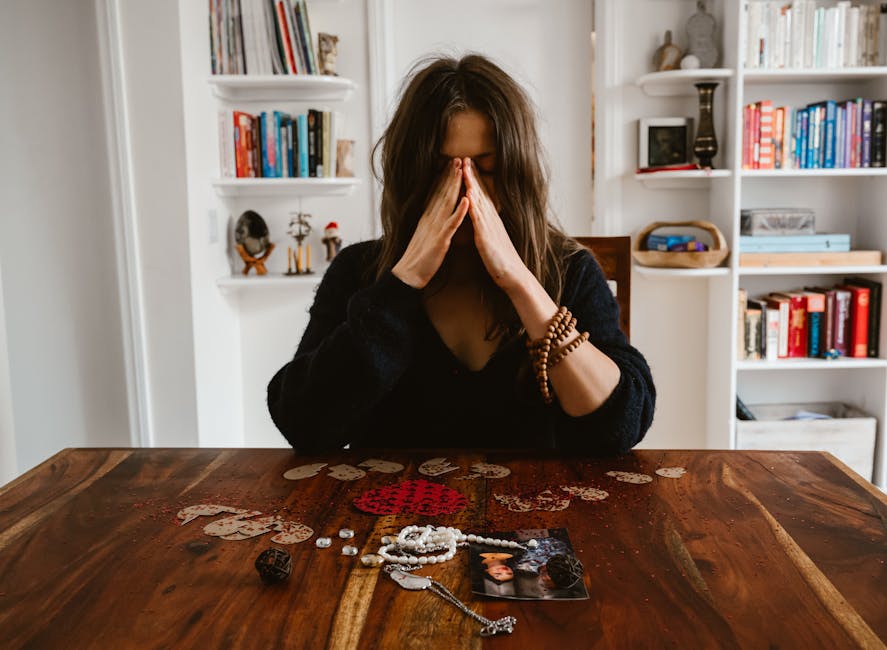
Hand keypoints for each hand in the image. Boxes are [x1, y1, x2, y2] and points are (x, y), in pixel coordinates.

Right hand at [392, 159, 469, 288]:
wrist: (409, 274)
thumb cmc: (419, 258)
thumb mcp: (424, 234)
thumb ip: (430, 222)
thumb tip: (433, 212)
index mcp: (428, 218)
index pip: (437, 193)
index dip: (444, 178)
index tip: (451, 164)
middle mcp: (431, 219)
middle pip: (442, 193)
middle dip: (450, 175)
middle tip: (458, 158)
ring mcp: (436, 228)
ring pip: (447, 202)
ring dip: (454, 185)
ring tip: (461, 170)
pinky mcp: (440, 239)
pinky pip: (451, 224)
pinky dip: (459, 211)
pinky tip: (466, 200)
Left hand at [462, 157, 528, 290]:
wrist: (513, 275)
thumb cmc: (502, 260)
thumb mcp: (493, 240)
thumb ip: (488, 228)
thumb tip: (483, 222)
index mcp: (491, 221)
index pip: (482, 196)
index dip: (475, 181)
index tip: (468, 166)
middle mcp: (491, 220)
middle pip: (481, 193)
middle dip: (472, 175)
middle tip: (465, 158)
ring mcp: (489, 227)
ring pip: (479, 201)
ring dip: (472, 184)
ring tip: (465, 168)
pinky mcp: (486, 237)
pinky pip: (478, 218)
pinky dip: (473, 204)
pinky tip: (468, 193)